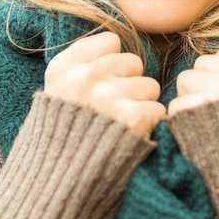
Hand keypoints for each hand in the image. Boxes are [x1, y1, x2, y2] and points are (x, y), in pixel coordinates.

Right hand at [44, 31, 165, 139]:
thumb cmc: (69, 130)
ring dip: (140, 104)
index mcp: (64, 67)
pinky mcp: (132, 118)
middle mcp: (85, 78)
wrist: (64, 180)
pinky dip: (150, 125)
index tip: (99, 84)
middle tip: (111, 108)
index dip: (111, 63)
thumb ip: (84, 59)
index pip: (111, 42)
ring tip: (119, 123)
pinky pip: (158, 109)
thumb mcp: (60, 87)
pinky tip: (131, 134)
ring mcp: (108, 97)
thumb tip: (118, 39)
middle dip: (128, 83)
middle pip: (133, 62)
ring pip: (150, 85)